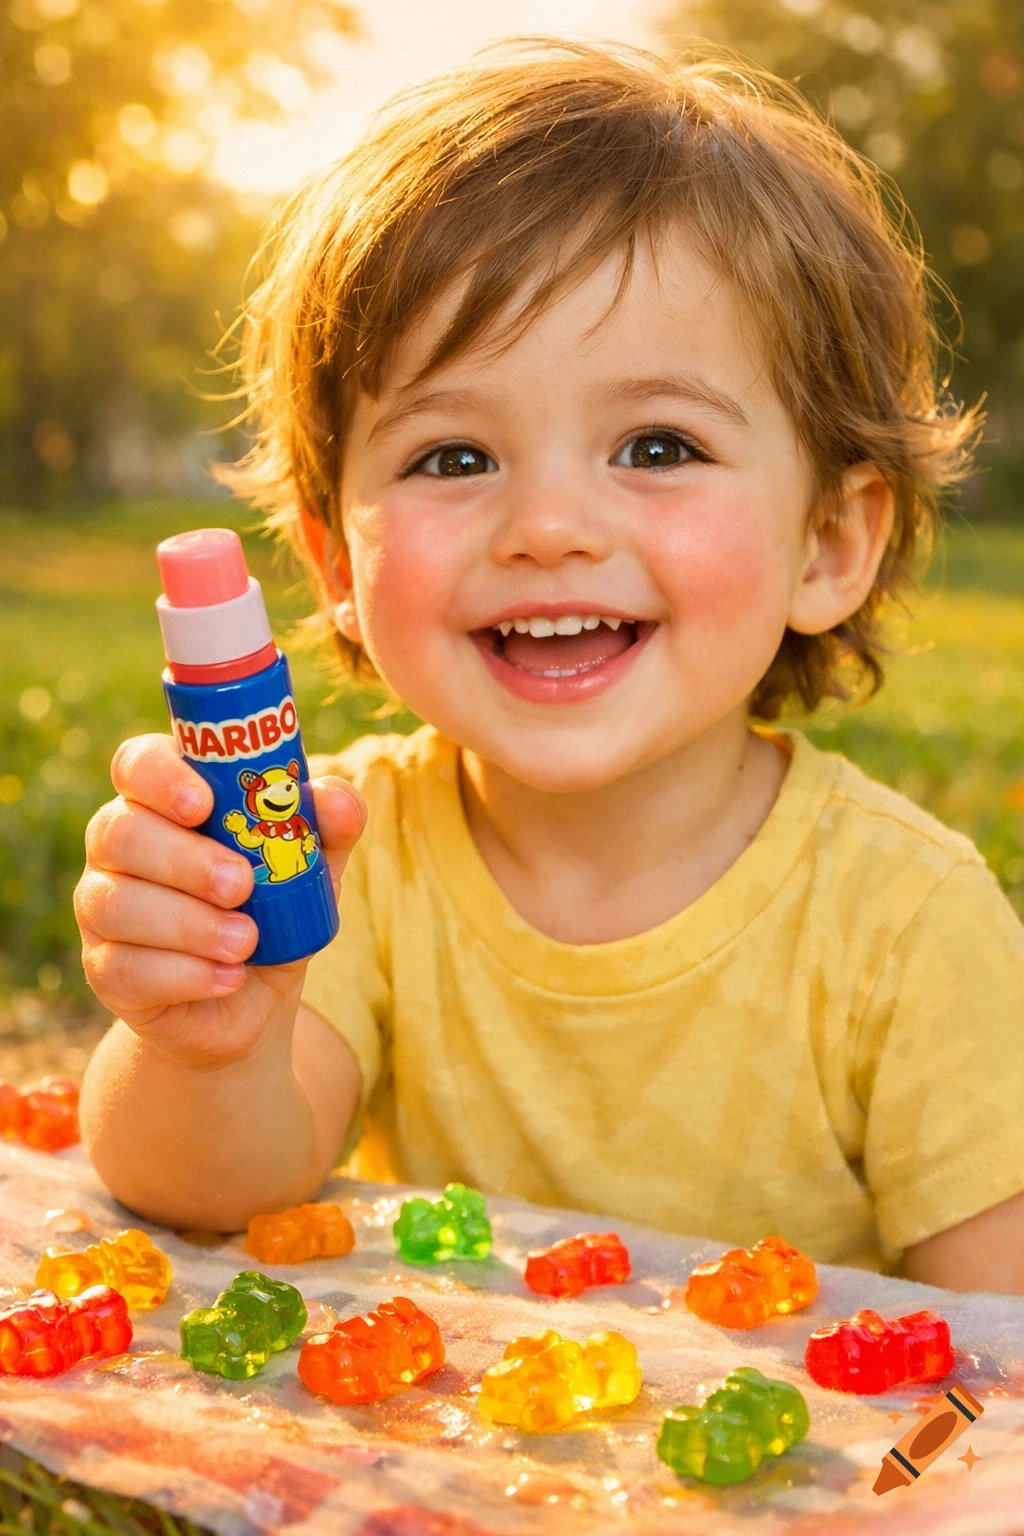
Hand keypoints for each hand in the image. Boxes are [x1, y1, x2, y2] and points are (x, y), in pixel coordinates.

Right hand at [74, 734, 364, 1069]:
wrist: (254, 998)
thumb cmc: (275, 908)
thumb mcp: (312, 866)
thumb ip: (327, 826)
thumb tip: (335, 799)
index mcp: (163, 802)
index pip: (137, 764)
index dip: (160, 776)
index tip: (203, 803)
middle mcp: (118, 847)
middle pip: (120, 832)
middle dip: (184, 859)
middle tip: (241, 884)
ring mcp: (101, 909)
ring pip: (115, 904)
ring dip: (187, 924)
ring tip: (246, 941)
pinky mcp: (106, 971)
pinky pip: (124, 968)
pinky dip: (183, 974)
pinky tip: (228, 977)